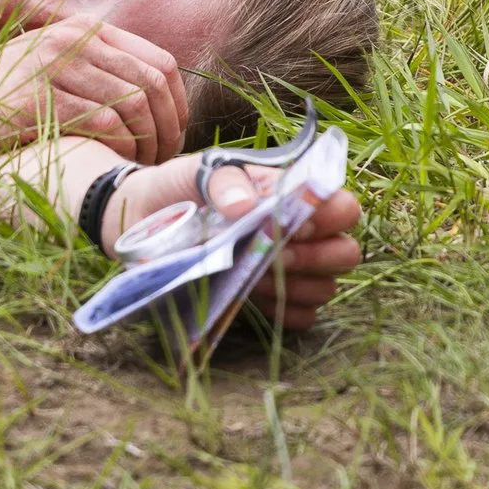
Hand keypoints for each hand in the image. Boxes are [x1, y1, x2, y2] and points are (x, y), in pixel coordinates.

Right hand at [0, 19, 189, 166]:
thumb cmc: (3, 95)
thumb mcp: (51, 66)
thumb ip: (95, 69)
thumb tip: (154, 98)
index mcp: (82, 30)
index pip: (160, 61)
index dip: (179, 103)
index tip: (174, 135)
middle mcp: (72, 40)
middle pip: (153, 83)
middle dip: (169, 128)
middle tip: (163, 159)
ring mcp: (55, 66)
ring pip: (134, 103)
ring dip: (148, 142)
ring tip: (141, 166)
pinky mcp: (40, 97)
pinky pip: (106, 121)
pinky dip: (122, 147)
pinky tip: (116, 163)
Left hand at [108, 157, 363, 331]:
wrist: (142, 219)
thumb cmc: (177, 188)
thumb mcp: (197, 172)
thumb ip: (225, 180)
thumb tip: (246, 206)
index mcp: (290, 196)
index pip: (342, 206)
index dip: (331, 216)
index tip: (297, 220)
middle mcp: (299, 234)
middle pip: (345, 253)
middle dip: (317, 256)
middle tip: (274, 251)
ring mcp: (287, 270)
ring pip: (326, 287)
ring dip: (297, 284)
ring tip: (257, 271)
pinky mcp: (269, 299)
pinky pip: (302, 316)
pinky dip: (285, 309)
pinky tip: (255, 296)